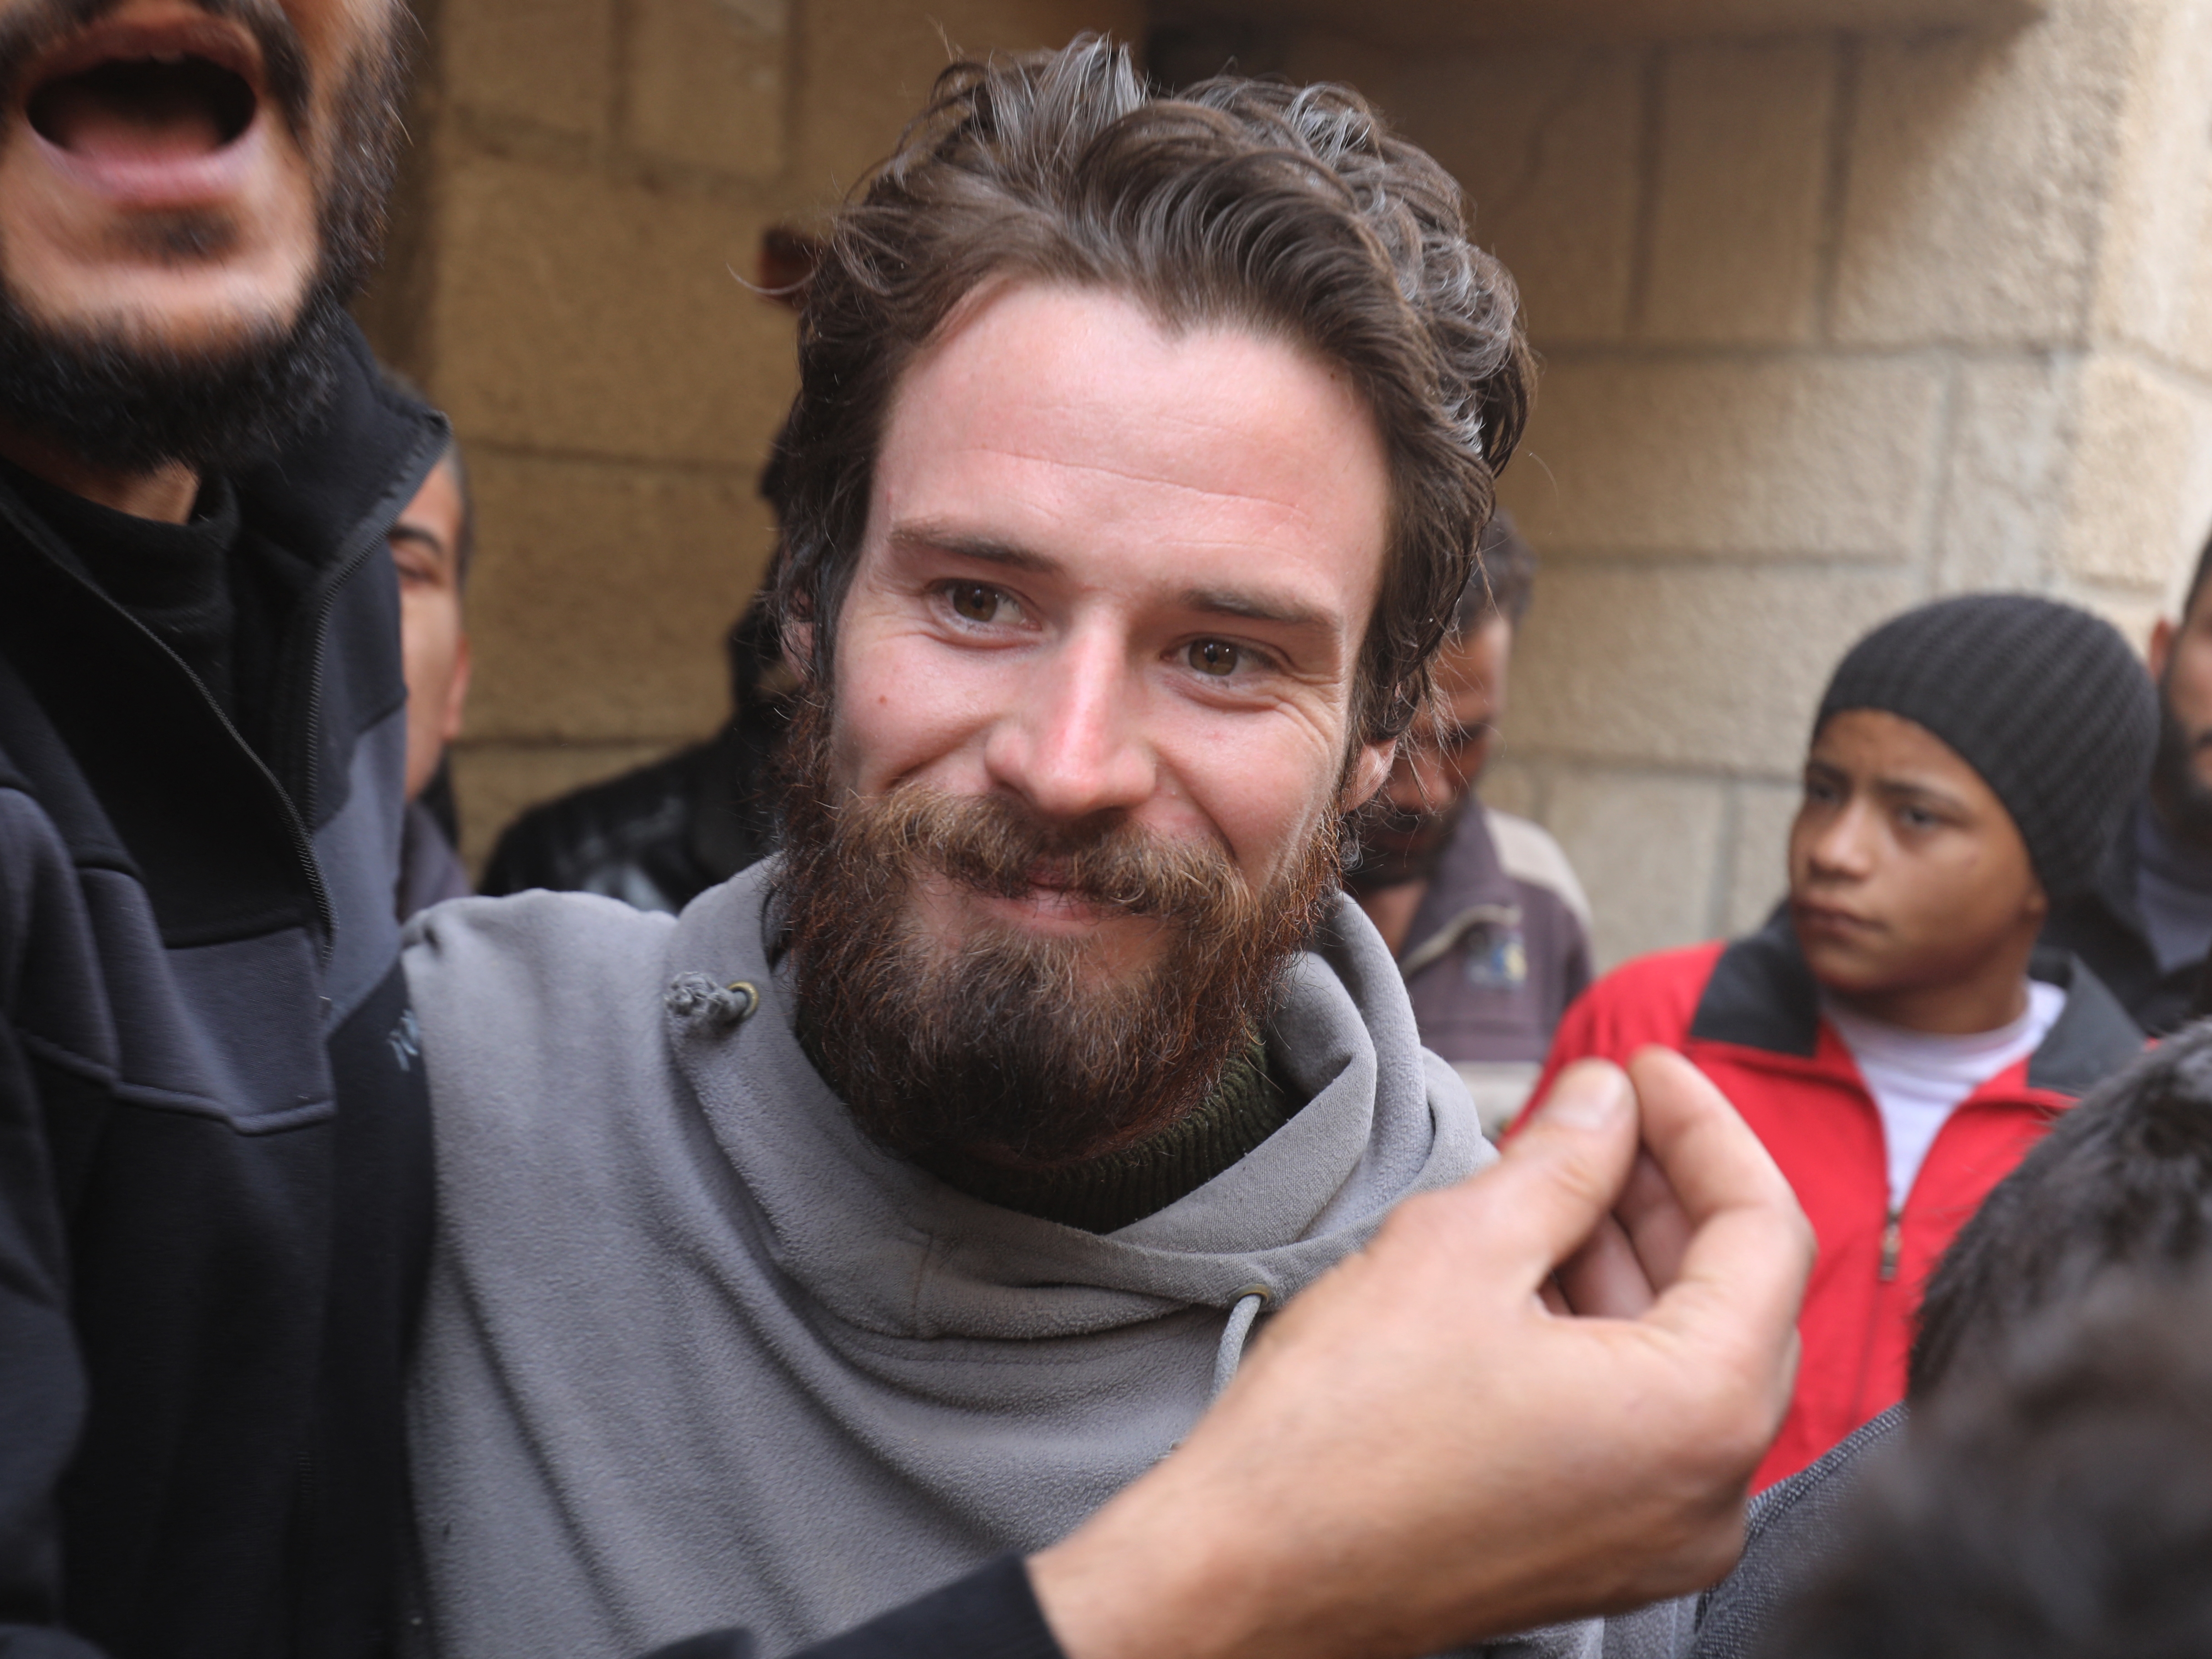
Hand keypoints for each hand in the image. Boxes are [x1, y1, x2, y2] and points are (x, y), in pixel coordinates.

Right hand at [1029, 1048, 1811, 1658]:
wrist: (1246, 1577)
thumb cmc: (1338, 1434)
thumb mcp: (1456, 1249)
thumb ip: (1561, 1161)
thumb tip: (1608, 1100)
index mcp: (1699, 1414)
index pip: (1764, 1231)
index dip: (1706, 1127)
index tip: (1646, 1064)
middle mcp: (1709, 1492)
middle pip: (1736, 1295)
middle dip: (1665, 1188)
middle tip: (1596, 1110)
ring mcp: (1658, 1535)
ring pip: (1684, 1354)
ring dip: (1626, 1253)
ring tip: (1546, 1176)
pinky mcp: (1601, 1549)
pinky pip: (1640, 1416)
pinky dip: (1601, 1330)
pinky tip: (1529, 1267)